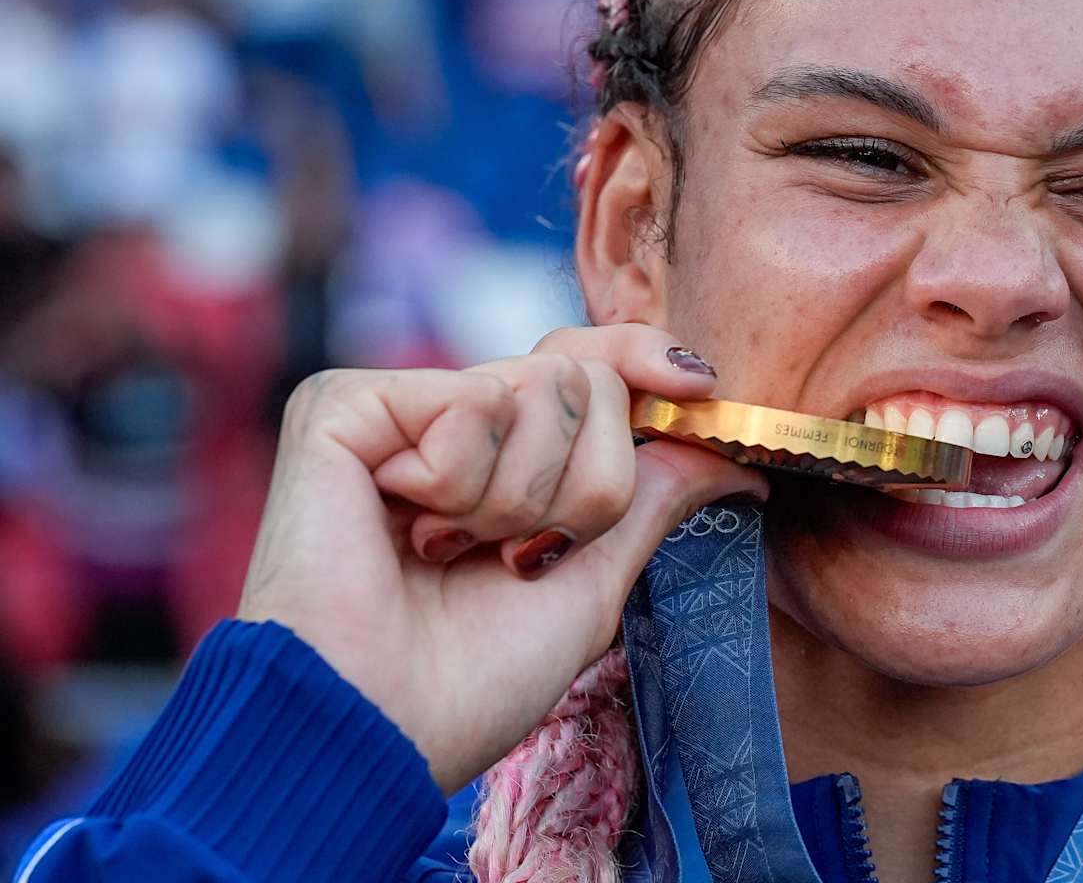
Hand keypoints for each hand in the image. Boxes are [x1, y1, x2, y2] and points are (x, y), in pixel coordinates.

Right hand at [236, 324, 764, 791]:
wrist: (379, 728)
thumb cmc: (471, 681)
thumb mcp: (591, 583)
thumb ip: (652, 499)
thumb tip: (734, 458)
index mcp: (499, 457)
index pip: (588, 364)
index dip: (643, 361)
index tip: (697, 385)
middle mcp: (446, 419)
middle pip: (585, 376)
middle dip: (584, 484)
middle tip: (512, 555)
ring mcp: (394, 408)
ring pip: (542, 385)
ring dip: (521, 499)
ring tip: (450, 551)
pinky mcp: (341, 405)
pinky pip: (473, 401)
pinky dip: (462, 483)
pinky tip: (407, 531)